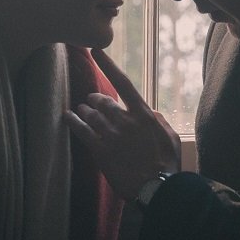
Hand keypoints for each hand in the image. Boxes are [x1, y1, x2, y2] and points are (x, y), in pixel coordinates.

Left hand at [65, 49, 181, 200]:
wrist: (156, 188)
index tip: (95, 51)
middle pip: (102, 100)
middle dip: (95, 99)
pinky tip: (67, 116)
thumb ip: (159, 120)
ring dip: (85, 110)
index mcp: (143, 114)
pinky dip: (73, 121)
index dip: (107, 65)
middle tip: (92, 101)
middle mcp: (124, 120)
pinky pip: (82, 130)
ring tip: (81, 109)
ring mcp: (111, 135)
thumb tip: (151, 112)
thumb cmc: (167, 164)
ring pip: (91, 114)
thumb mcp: (171, 137)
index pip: (122, 82)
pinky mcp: (100, 150)